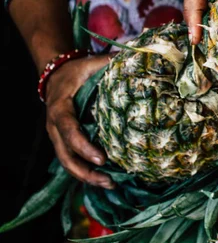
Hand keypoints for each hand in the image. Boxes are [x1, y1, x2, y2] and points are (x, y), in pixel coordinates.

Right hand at [45, 54, 114, 188]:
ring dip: (86, 176)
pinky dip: (86, 171)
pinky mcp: (65, 142)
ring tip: (109, 184)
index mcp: (60, 109)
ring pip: (67, 163)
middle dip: (85, 171)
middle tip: (108, 179)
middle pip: (65, 156)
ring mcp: (58, 137)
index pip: (69, 131)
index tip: (101, 159)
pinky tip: (105, 178)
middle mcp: (55, 127)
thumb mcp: (90, 64)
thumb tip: (138, 58)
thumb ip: (109, 63)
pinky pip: (72, 160)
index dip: (83, 146)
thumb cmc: (77, 71)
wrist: (56, 75)